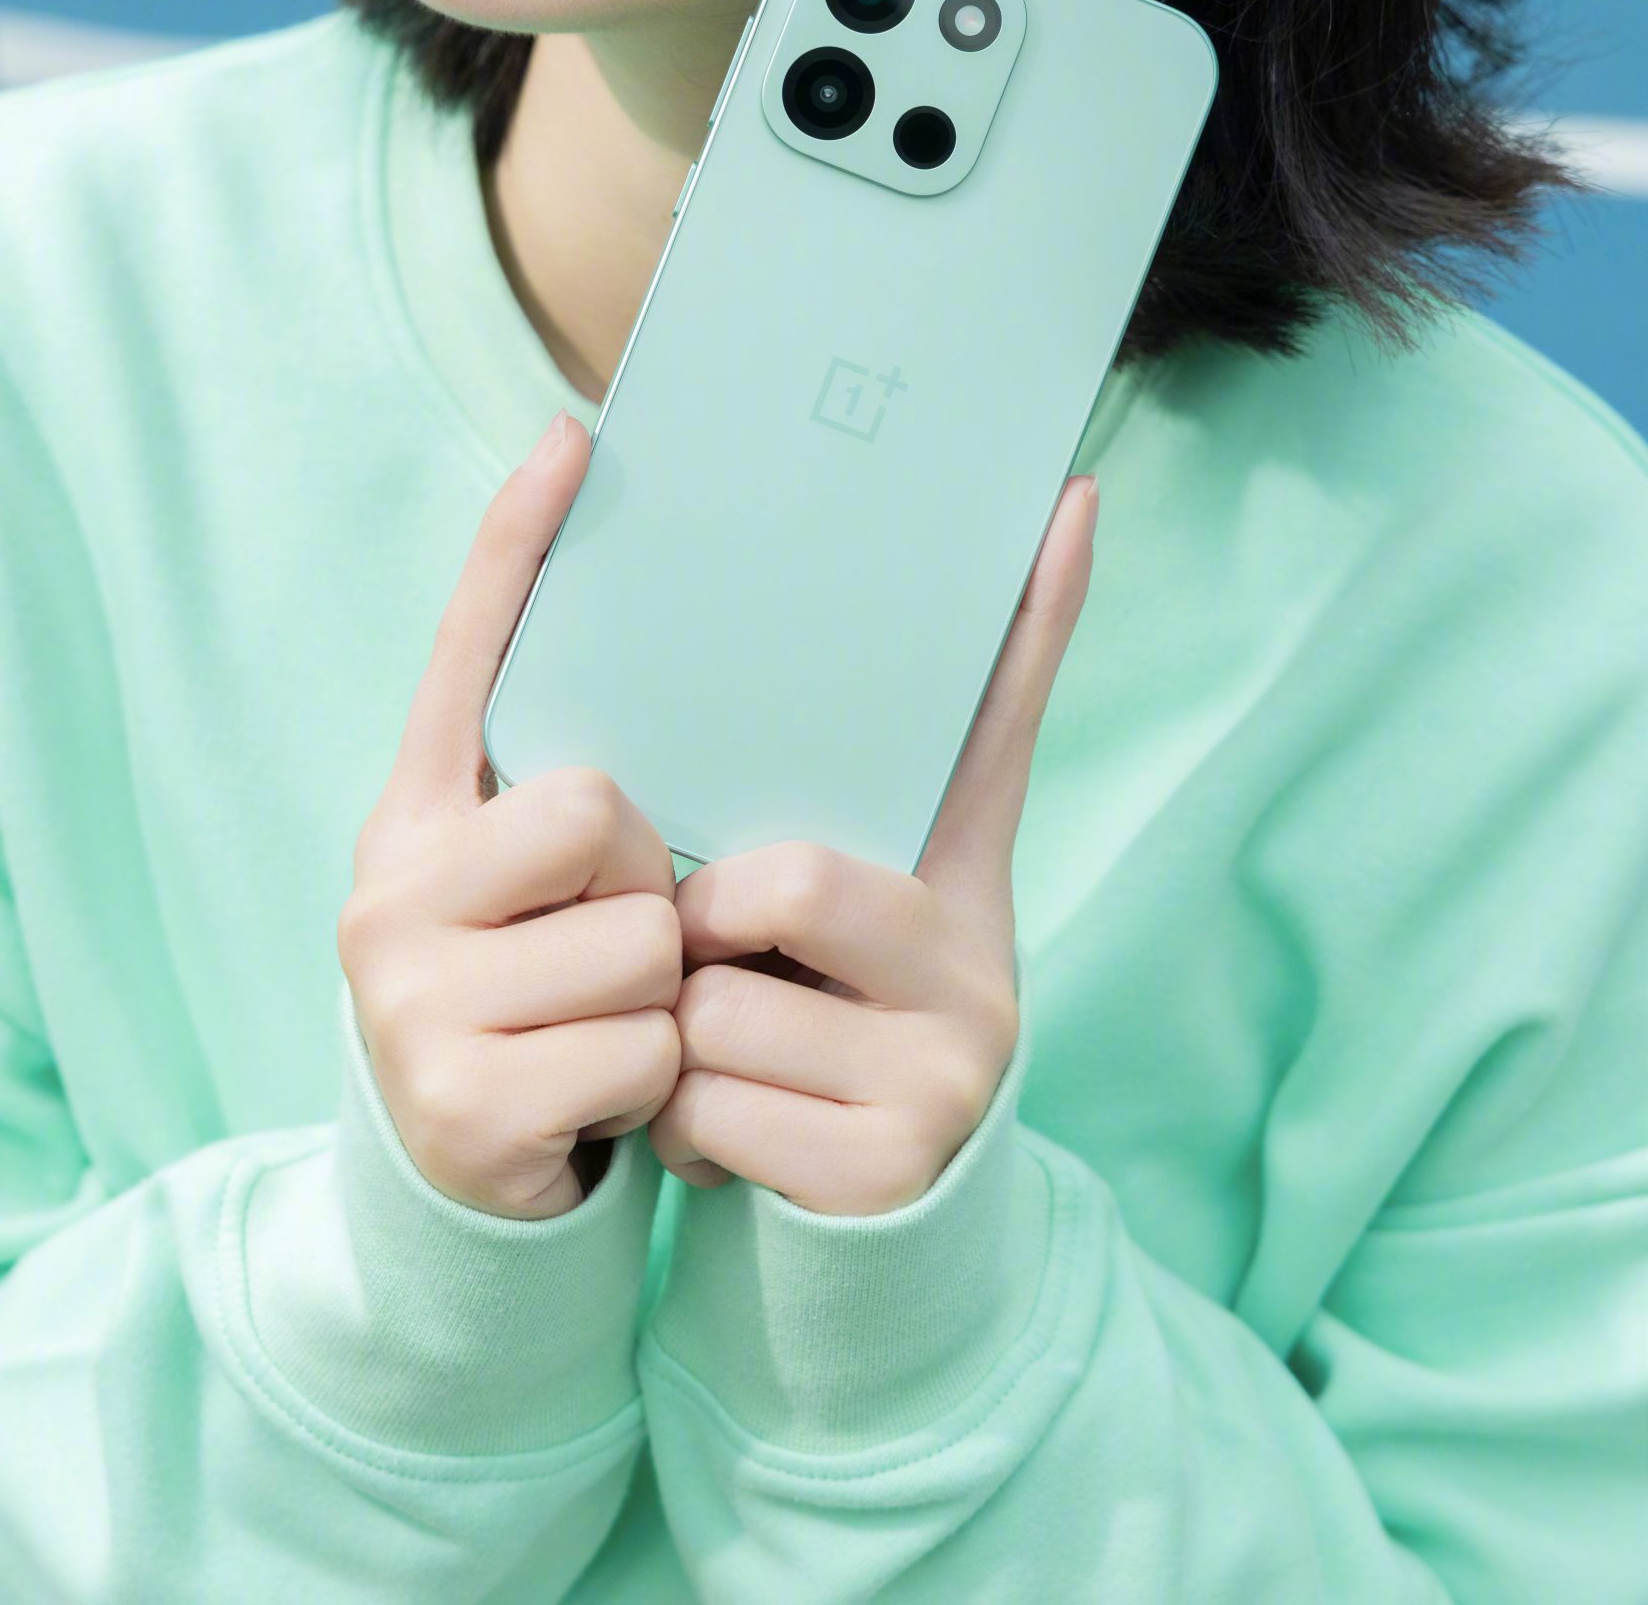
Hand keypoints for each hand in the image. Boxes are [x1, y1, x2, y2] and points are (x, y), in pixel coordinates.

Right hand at [338, 411, 683, 1220]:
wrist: (459, 1177)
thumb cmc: (530, 996)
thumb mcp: (535, 892)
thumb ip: (571, 796)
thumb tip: (678, 650)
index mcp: (415, 814)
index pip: (467, 650)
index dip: (519, 542)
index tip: (576, 434)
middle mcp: (389, 887)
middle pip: (599, 812)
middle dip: (642, 880)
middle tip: (611, 938)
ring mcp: (411, 996)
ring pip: (642, 943)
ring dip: (659, 994)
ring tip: (606, 1023)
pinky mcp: (459, 1101)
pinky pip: (642, 1048)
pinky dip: (650, 1082)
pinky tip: (594, 1095)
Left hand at [648, 474, 1099, 1214]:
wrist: (858, 1249)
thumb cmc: (816, 1045)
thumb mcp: (829, 941)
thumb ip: (816, 833)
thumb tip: (819, 694)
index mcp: (958, 881)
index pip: (1002, 728)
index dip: (1042, 615)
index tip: (1069, 495)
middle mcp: (978, 963)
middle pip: (780, 882)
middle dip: (701, 930)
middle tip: (709, 966)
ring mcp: (944, 1071)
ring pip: (716, 1010)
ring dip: (675, 1049)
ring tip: (721, 1069)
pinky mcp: (888, 1170)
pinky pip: (710, 1112)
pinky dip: (682, 1136)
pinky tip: (728, 1144)